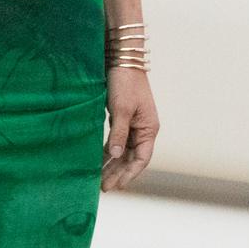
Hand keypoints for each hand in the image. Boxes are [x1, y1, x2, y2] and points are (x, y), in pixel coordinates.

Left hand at [101, 67, 157, 191]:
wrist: (121, 59)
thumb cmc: (125, 82)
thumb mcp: (121, 109)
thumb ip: (119, 133)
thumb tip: (116, 155)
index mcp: (149, 129)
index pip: (142, 158)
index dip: (130, 173)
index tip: (117, 185)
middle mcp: (143, 129)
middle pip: (132, 158)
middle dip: (119, 173)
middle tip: (104, 188)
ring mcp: (133, 124)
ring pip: (124, 151)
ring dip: (113, 165)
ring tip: (100, 179)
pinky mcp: (122, 118)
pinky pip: (117, 141)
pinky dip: (109, 152)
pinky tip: (99, 160)